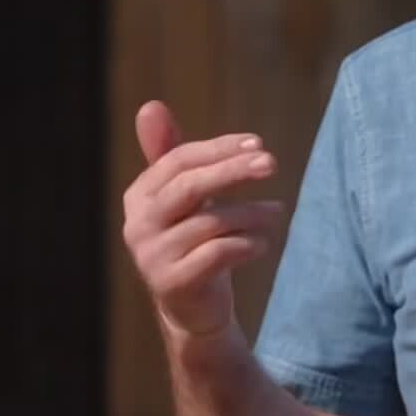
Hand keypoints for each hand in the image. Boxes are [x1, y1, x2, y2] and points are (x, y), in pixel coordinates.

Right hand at [122, 101, 288, 338]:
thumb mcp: (184, 196)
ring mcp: (152, 257)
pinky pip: (218, 254)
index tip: (258, 144)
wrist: (193, 309)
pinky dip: (247, 244)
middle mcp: (138, 224)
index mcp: (139, 196)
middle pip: (189, 185)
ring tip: (277, 211)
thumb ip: (172, 154)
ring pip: (210, 222)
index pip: (178, 160)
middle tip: (271, 162)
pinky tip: (263, 242)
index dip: (219, 149)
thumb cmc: (193, 241)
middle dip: (233, 170)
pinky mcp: (173, 284)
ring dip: (251, 213)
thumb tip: (150, 105)